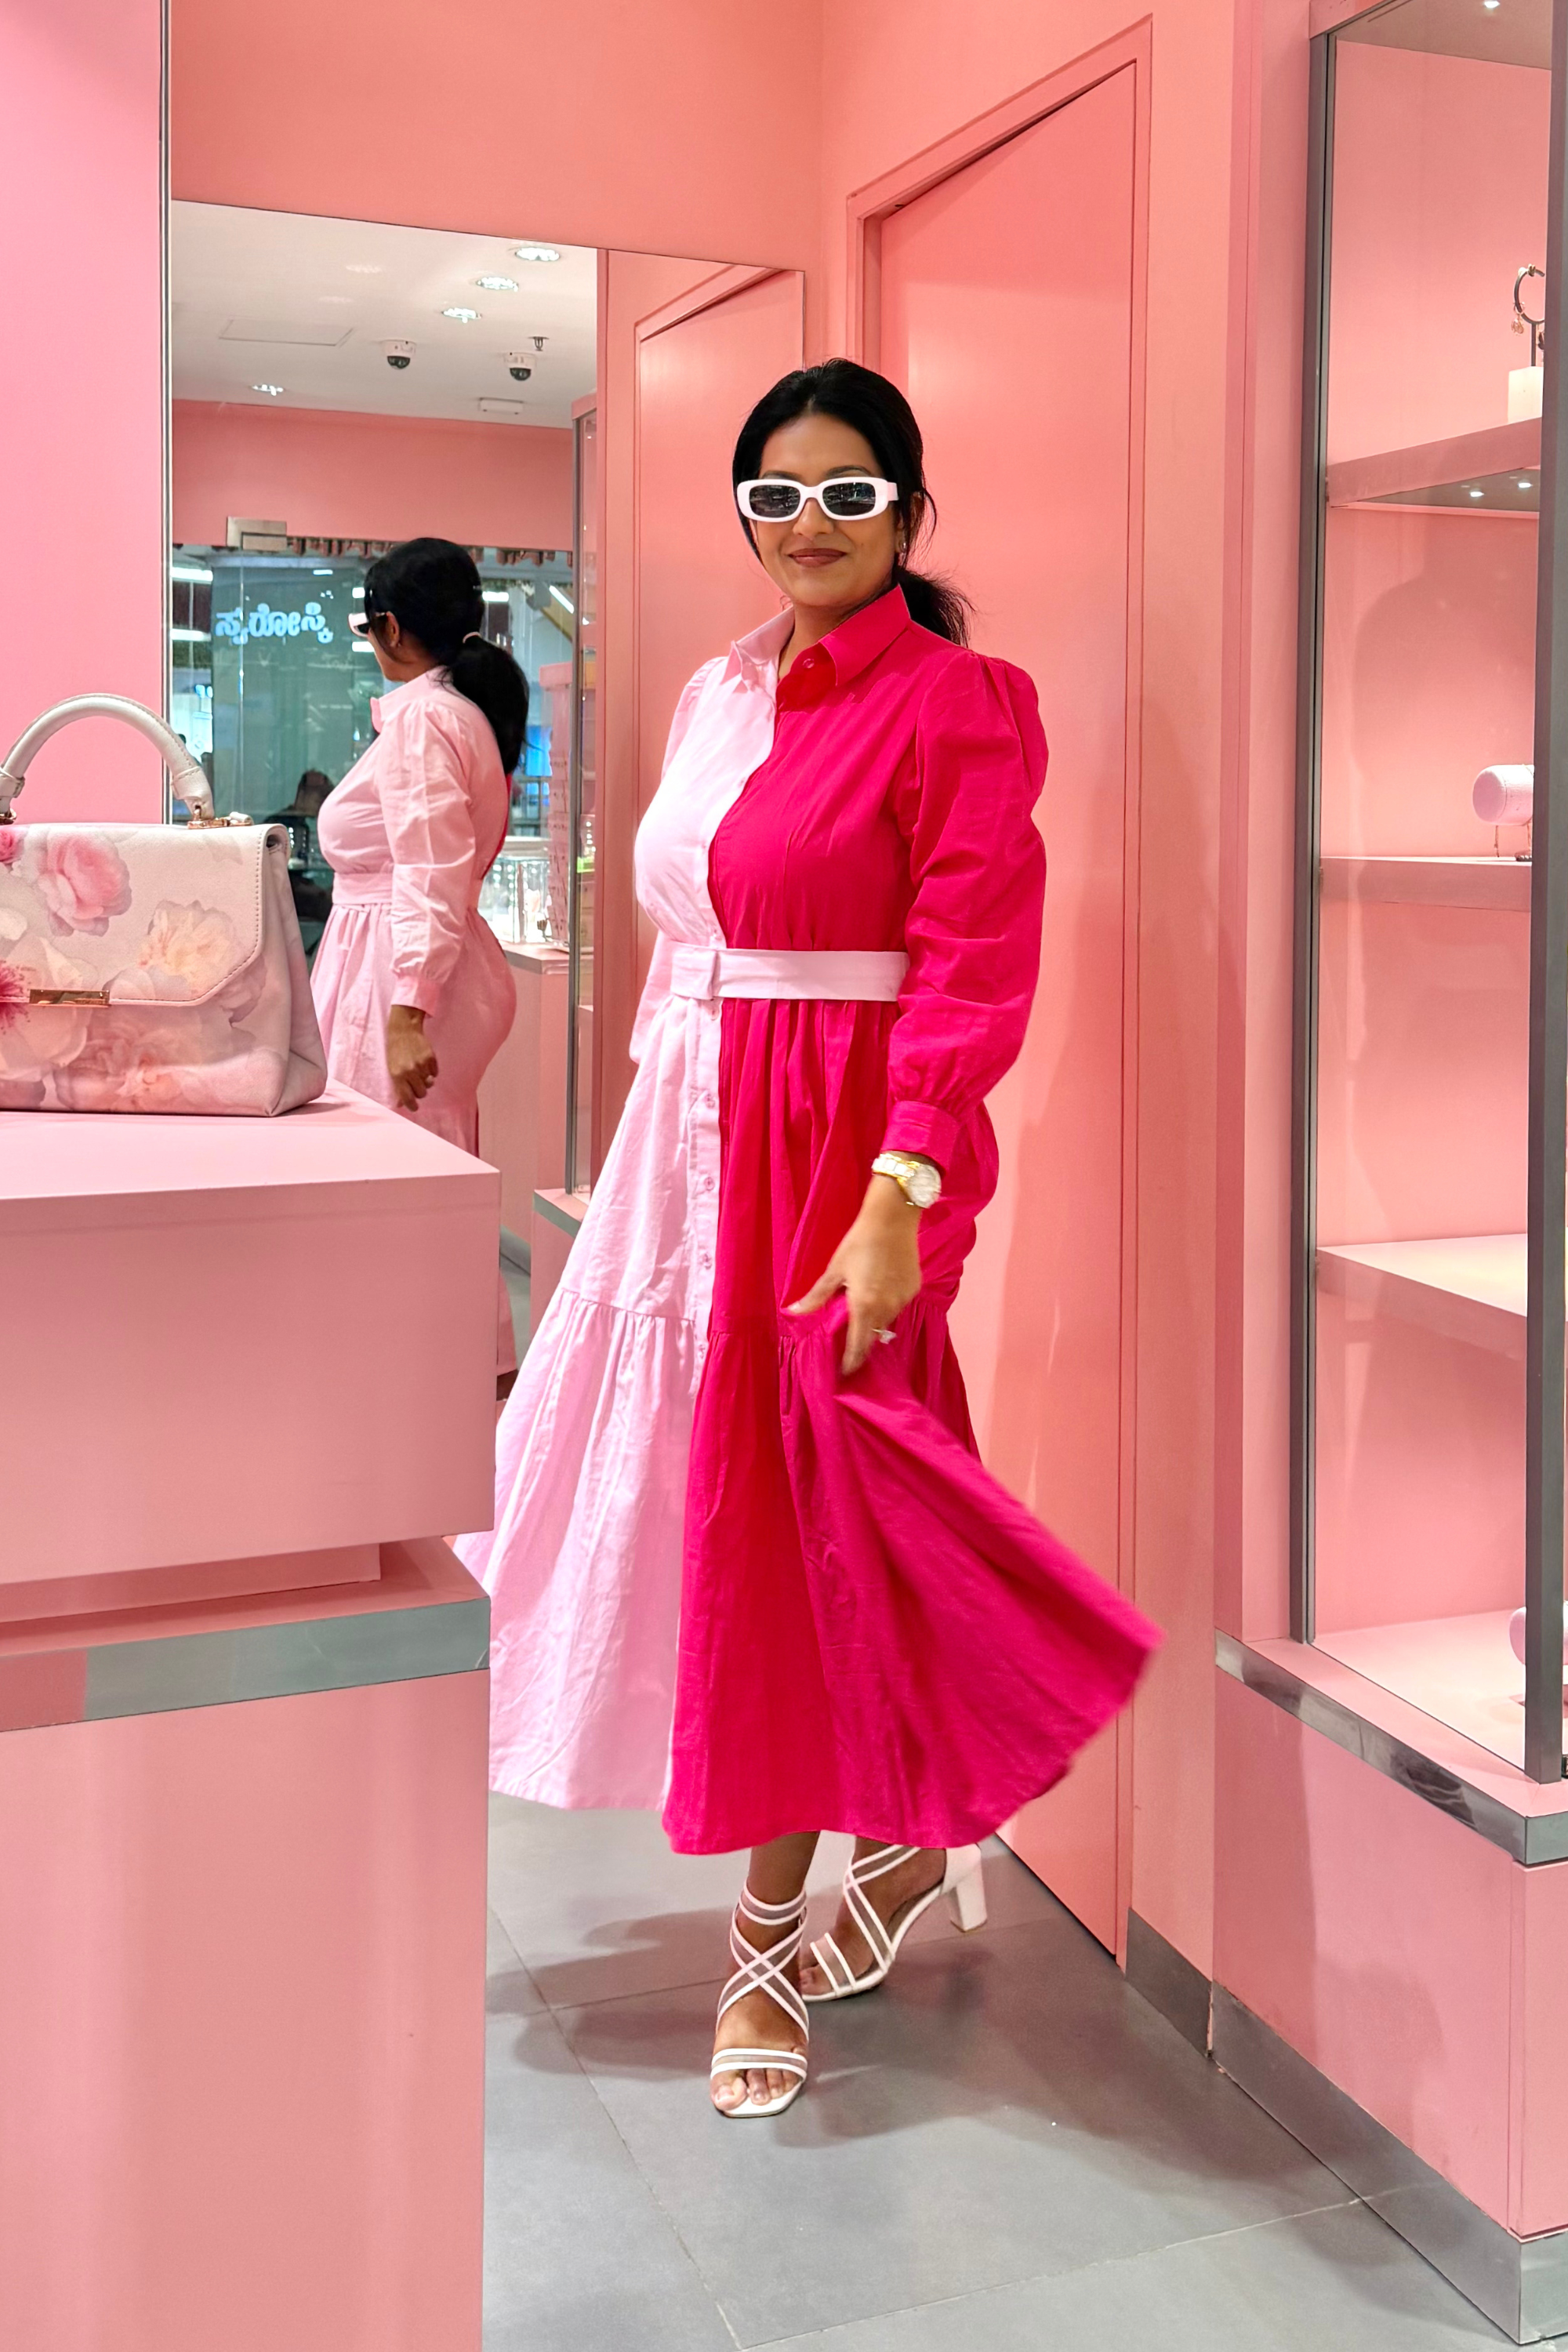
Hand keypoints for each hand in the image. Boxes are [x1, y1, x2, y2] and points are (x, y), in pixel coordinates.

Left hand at [386, 1003, 438, 1110]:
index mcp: (397, 1075)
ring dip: (425, 1081)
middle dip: (419, 1092)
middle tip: (416, 1085)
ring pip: (429, 1084)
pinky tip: (424, 1064)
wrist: (403, 1029)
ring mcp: (421, 1065)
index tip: (414, 1107)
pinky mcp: (431, 1058)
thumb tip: (400, 1104)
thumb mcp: (391, 1068)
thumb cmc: (395, 1050)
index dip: (412, 1105)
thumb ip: (397, 1087)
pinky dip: (431, 1072)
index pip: (408, 1098)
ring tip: (419, 1071)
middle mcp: (410, 1071)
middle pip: (421, 1093)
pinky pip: (435, 1073)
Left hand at [787, 1174, 923, 1374]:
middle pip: (873, 1336)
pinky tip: (879, 1289)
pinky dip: (887, 1304)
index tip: (844, 1372)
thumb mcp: (834, 1270)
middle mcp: (887, 1309)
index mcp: (864, 1307)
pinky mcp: (914, 1289)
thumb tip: (793, 1312)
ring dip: (874, 1321)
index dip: (851, 1362)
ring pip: (887, 1321)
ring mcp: (903, 1299)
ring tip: (862, 1311)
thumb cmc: (858, 1242)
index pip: (858, 1346)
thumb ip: (817, 1296)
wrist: (892, 1219)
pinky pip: (898, 1305)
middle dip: (861, 1342)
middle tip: (849, 1346)